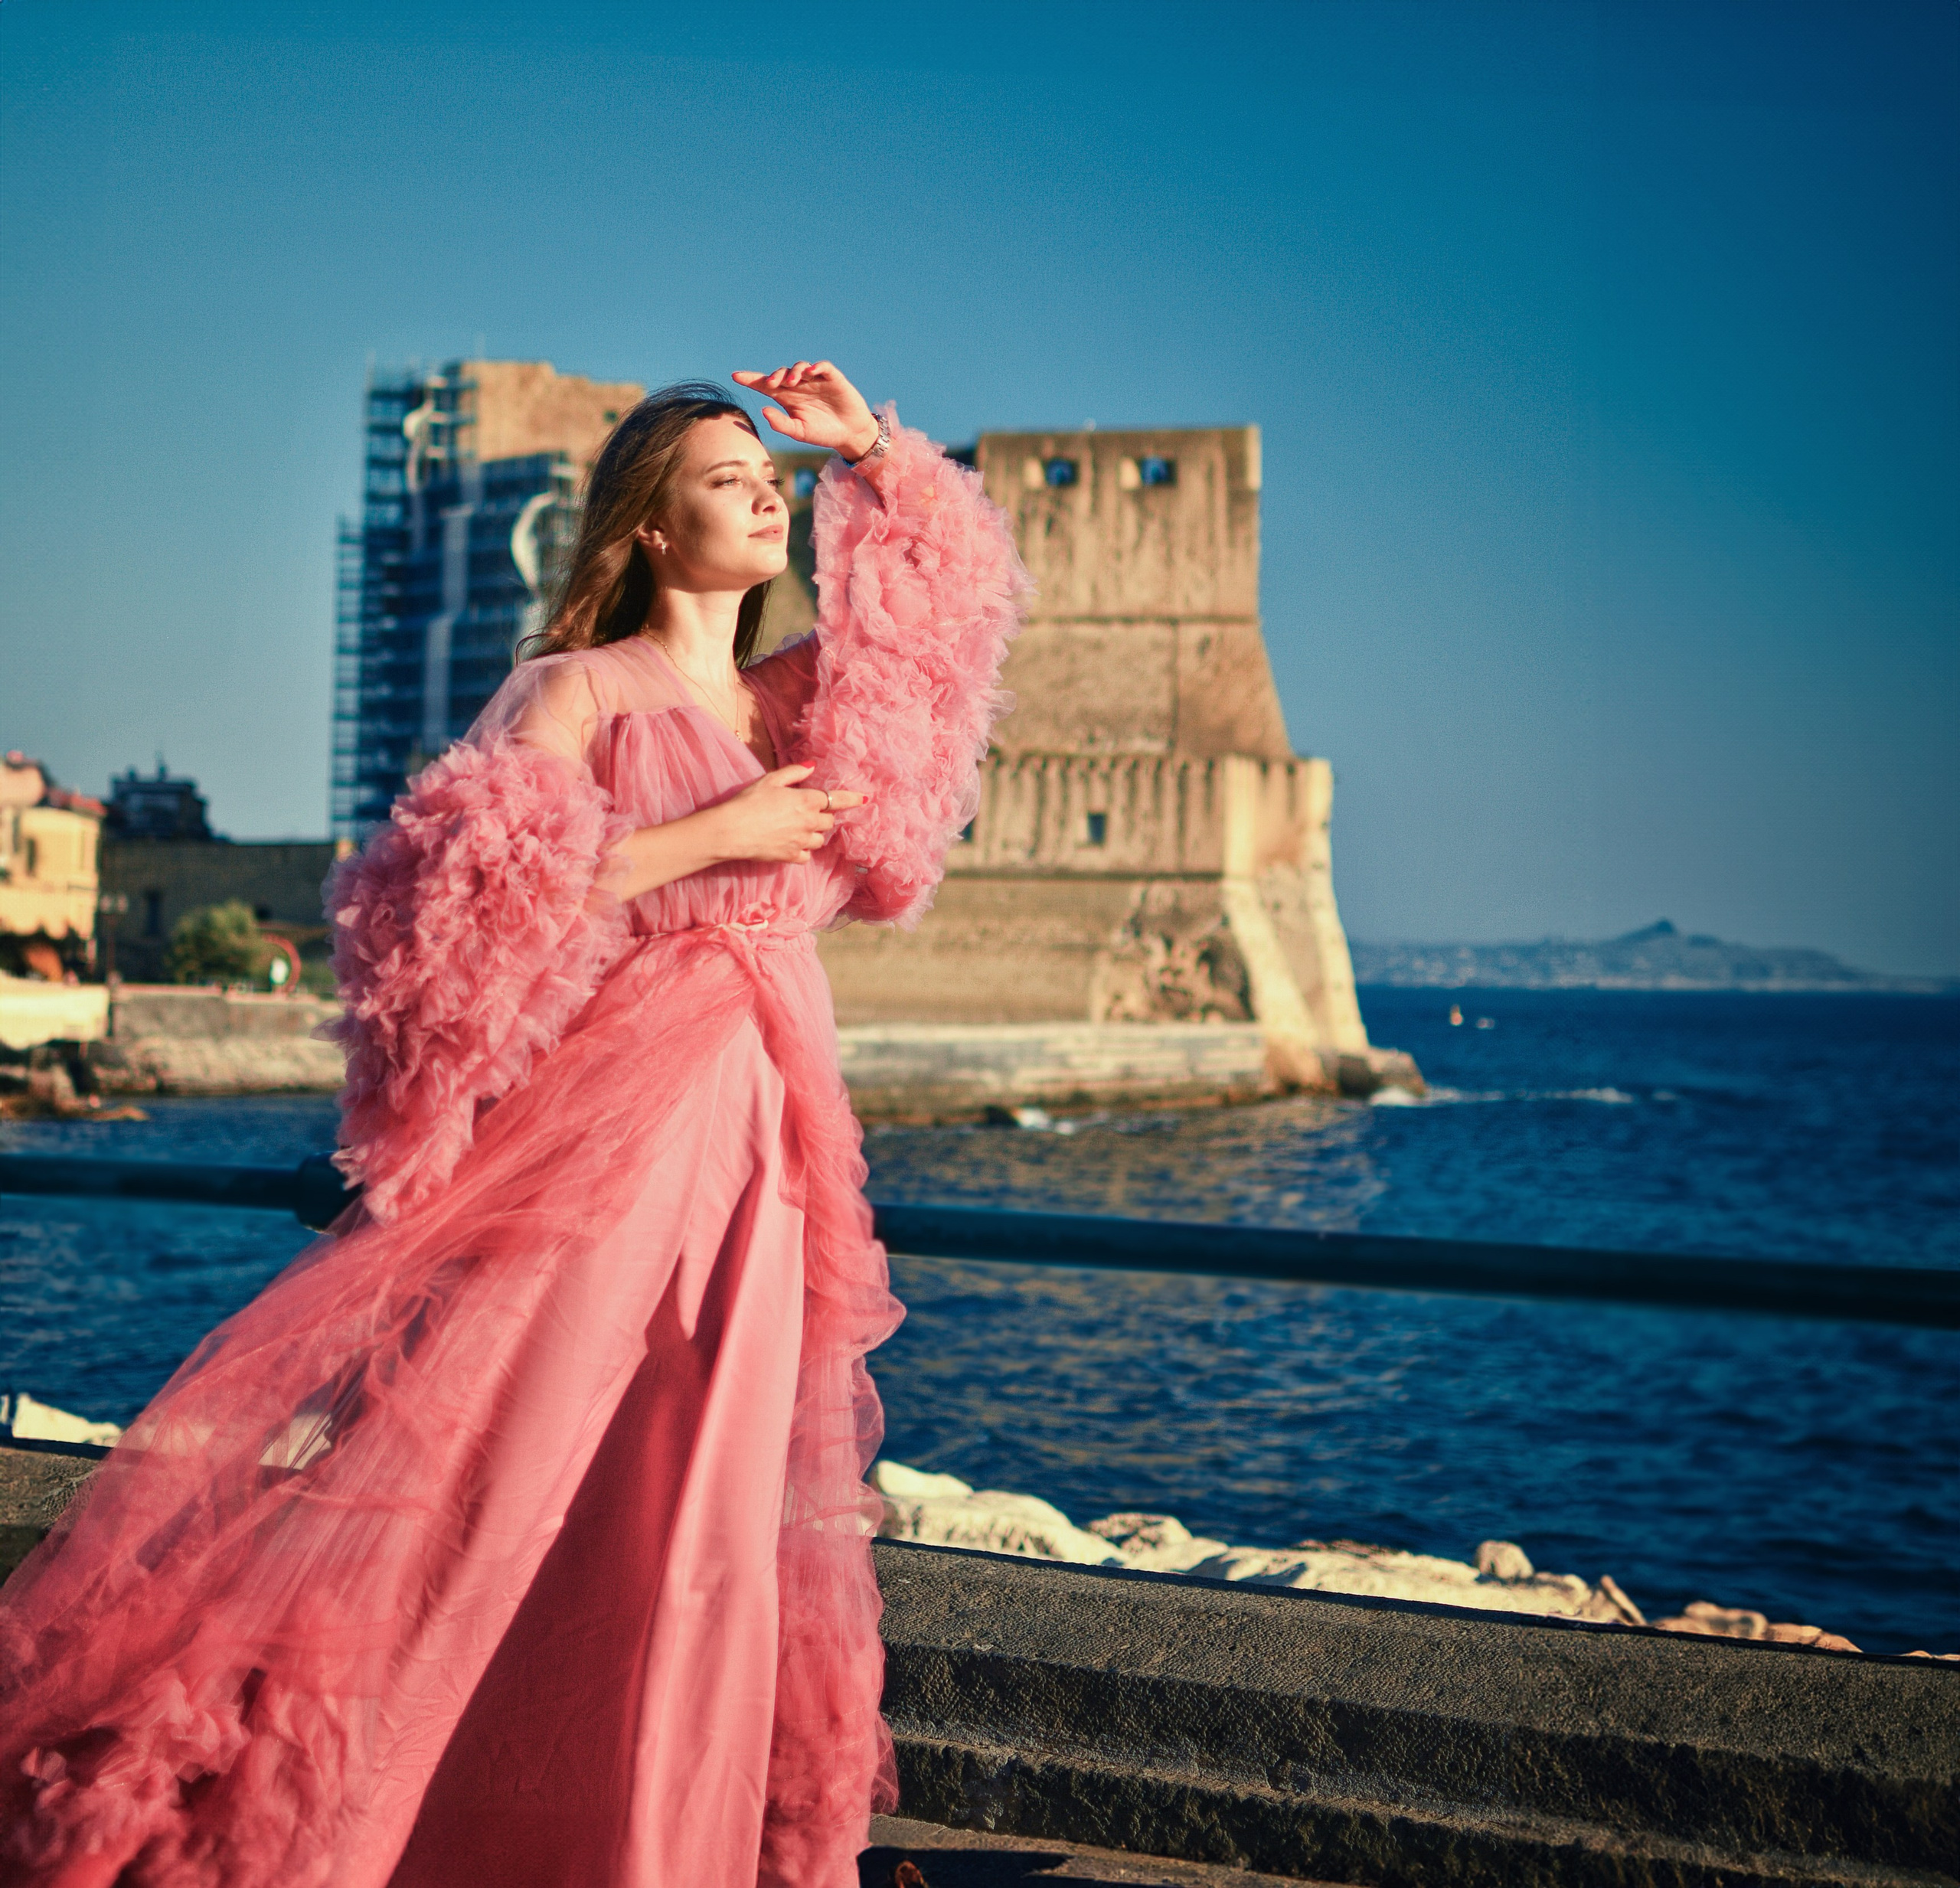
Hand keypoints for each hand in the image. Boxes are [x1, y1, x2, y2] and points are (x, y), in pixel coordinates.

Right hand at [709, 763, 869, 864]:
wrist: (731, 831)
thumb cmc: (748, 802)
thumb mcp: (770, 780)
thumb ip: (794, 773)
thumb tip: (811, 767)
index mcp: (806, 800)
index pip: (837, 799)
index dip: (852, 799)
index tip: (864, 799)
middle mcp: (809, 822)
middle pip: (829, 821)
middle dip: (822, 816)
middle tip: (804, 812)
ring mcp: (802, 841)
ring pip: (820, 840)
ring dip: (814, 834)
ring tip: (797, 828)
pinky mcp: (792, 857)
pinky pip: (807, 855)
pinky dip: (803, 850)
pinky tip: (791, 844)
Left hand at [732, 361, 879, 460]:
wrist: (849, 434)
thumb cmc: (823, 433)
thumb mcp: (799, 432)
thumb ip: (781, 423)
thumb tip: (764, 411)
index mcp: (787, 398)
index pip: (765, 386)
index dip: (751, 379)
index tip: (736, 376)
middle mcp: (799, 387)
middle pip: (781, 374)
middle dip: (774, 376)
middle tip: (771, 385)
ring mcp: (815, 380)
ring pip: (799, 367)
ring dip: (793, 372)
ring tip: (792, 382)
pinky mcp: (832, 378)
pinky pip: (822, 367)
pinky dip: (816, 367)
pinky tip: (810, 372)